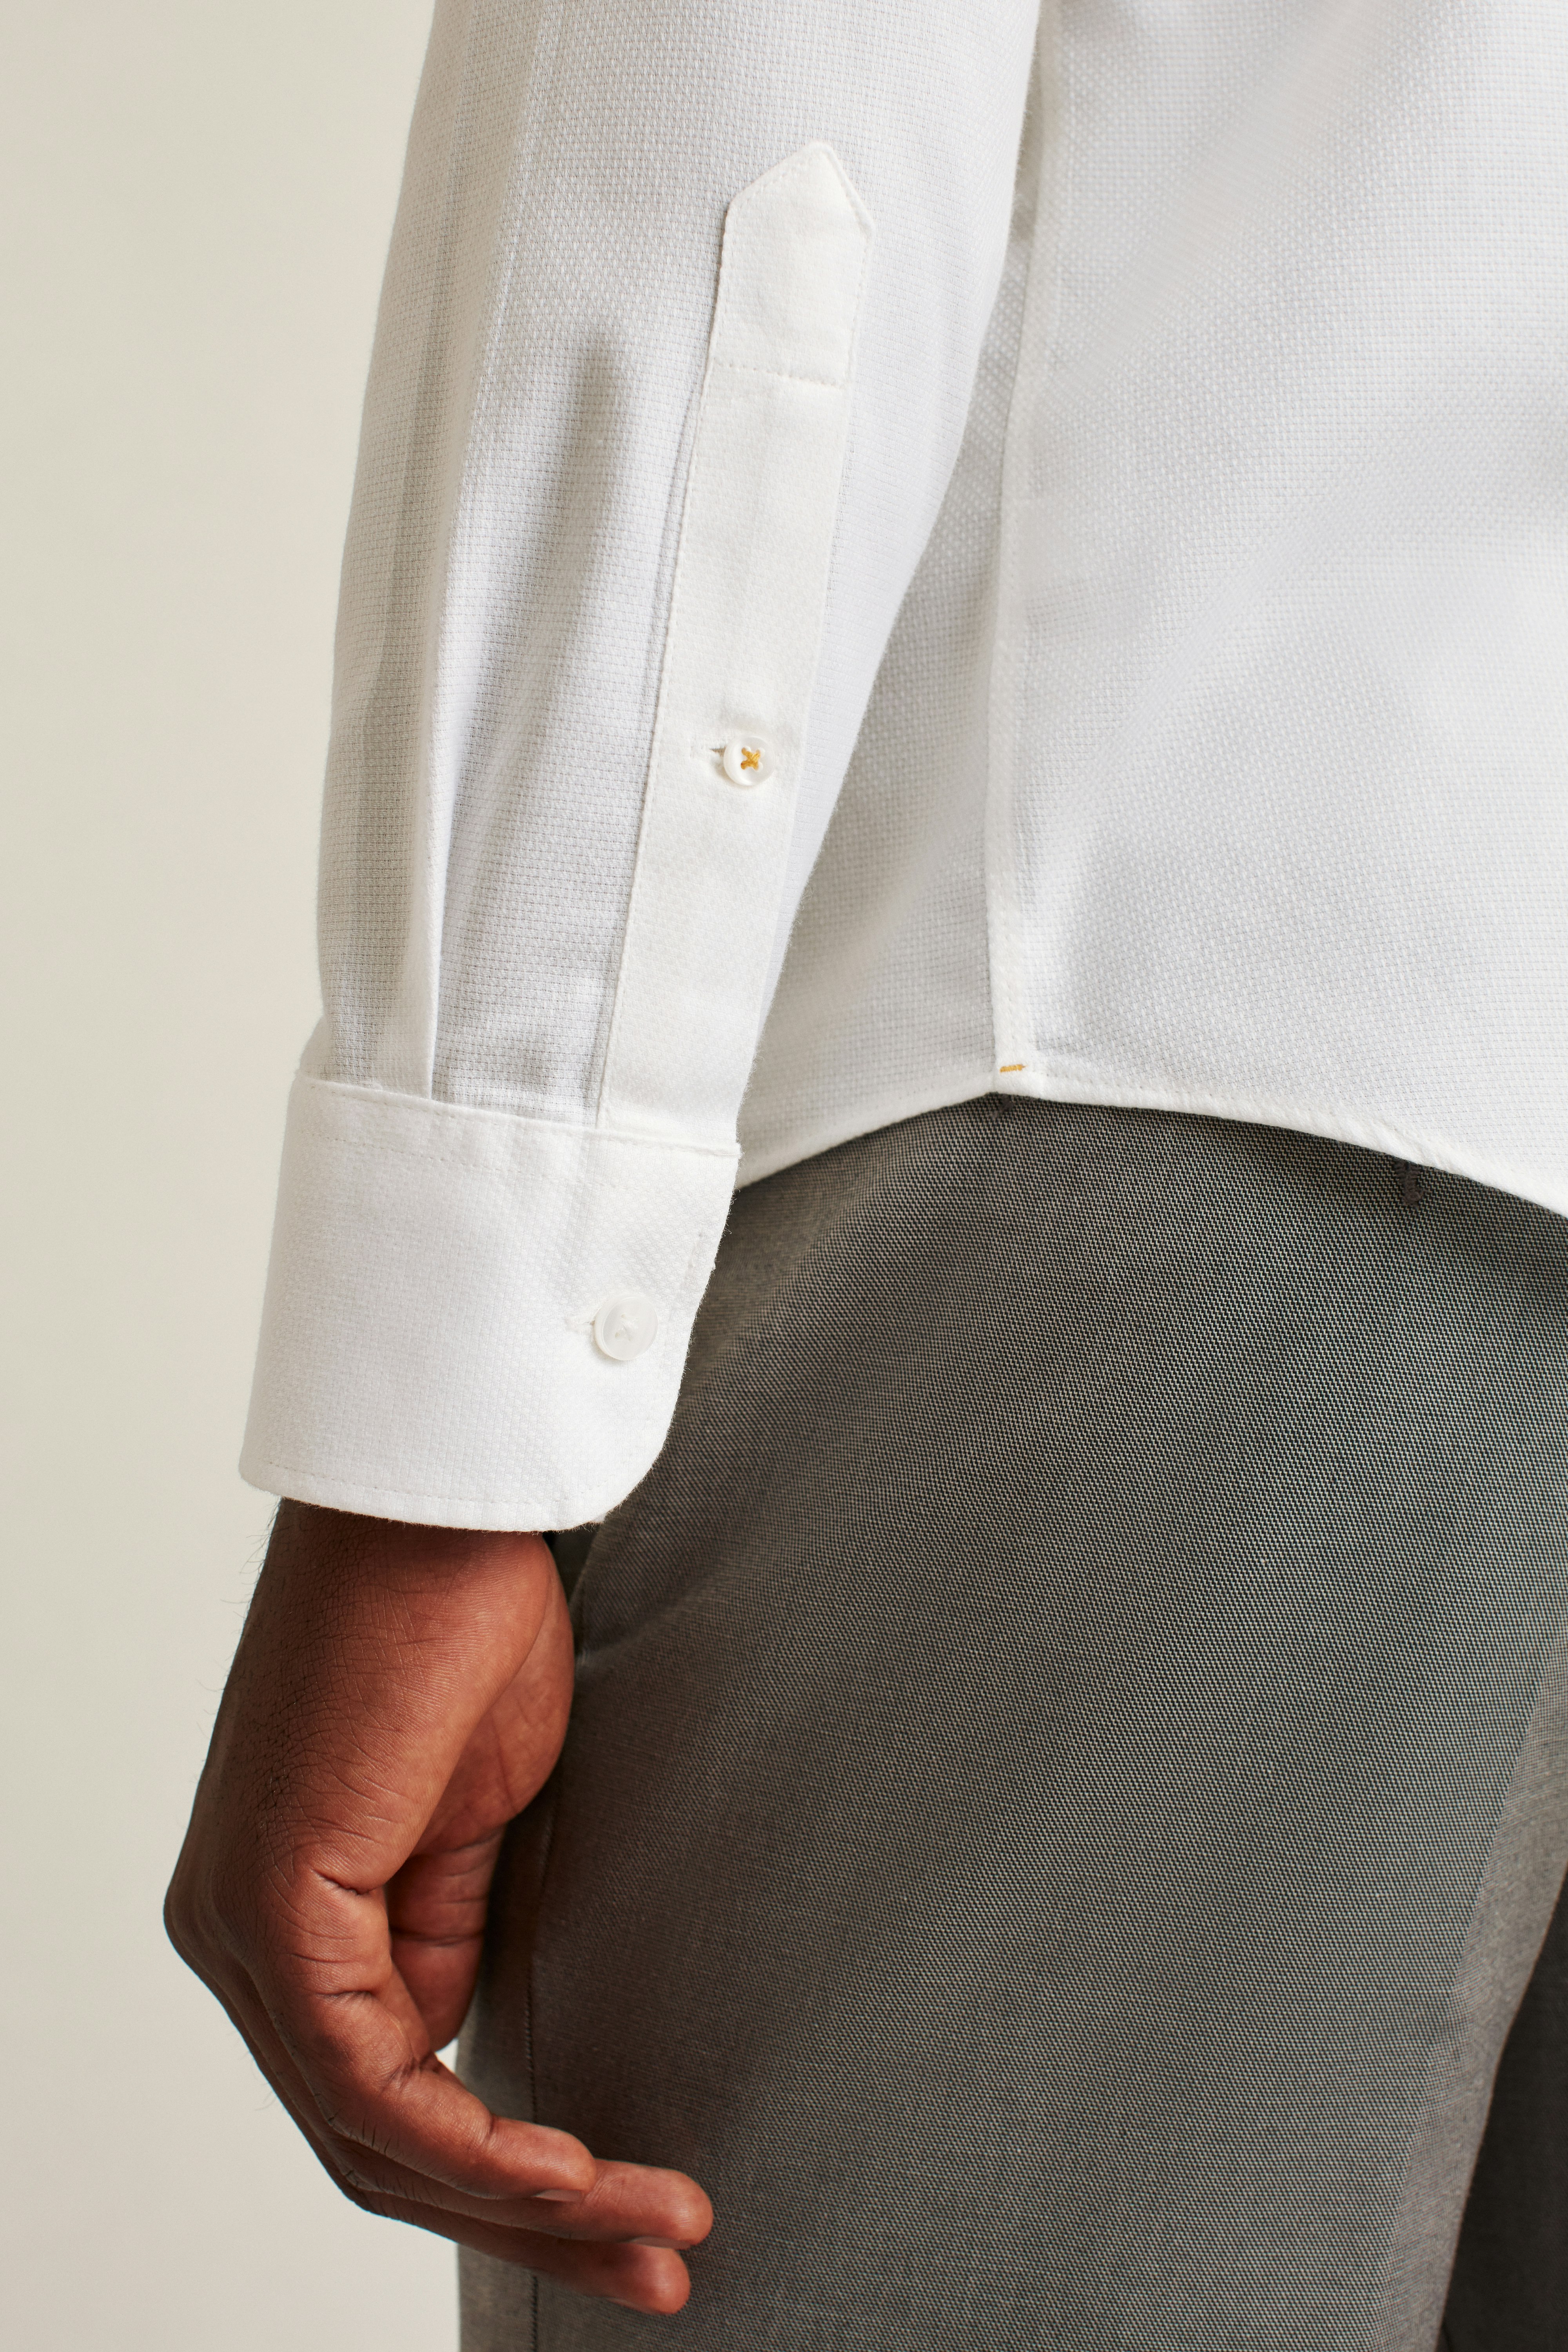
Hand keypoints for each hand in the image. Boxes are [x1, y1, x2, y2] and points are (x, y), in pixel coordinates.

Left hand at [166, 1501, 711, 2310]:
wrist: (436, 1511)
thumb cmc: (459, 1624)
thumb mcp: (473, 1820)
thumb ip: (452, 1933)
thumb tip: (469, 2045)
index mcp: (288, 1920)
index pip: (387, 2101)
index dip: (511, 2180)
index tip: (631, 2203)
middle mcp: (242, 1942)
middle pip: (375, 2146)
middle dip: (531, 2223)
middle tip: (653, 2261)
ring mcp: (245, 1932)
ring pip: (373, 2138)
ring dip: (528, 2203)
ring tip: (650, 2227)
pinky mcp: (269, 1909)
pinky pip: (368, 2081)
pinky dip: (476, 2146)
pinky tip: (571, 2172)